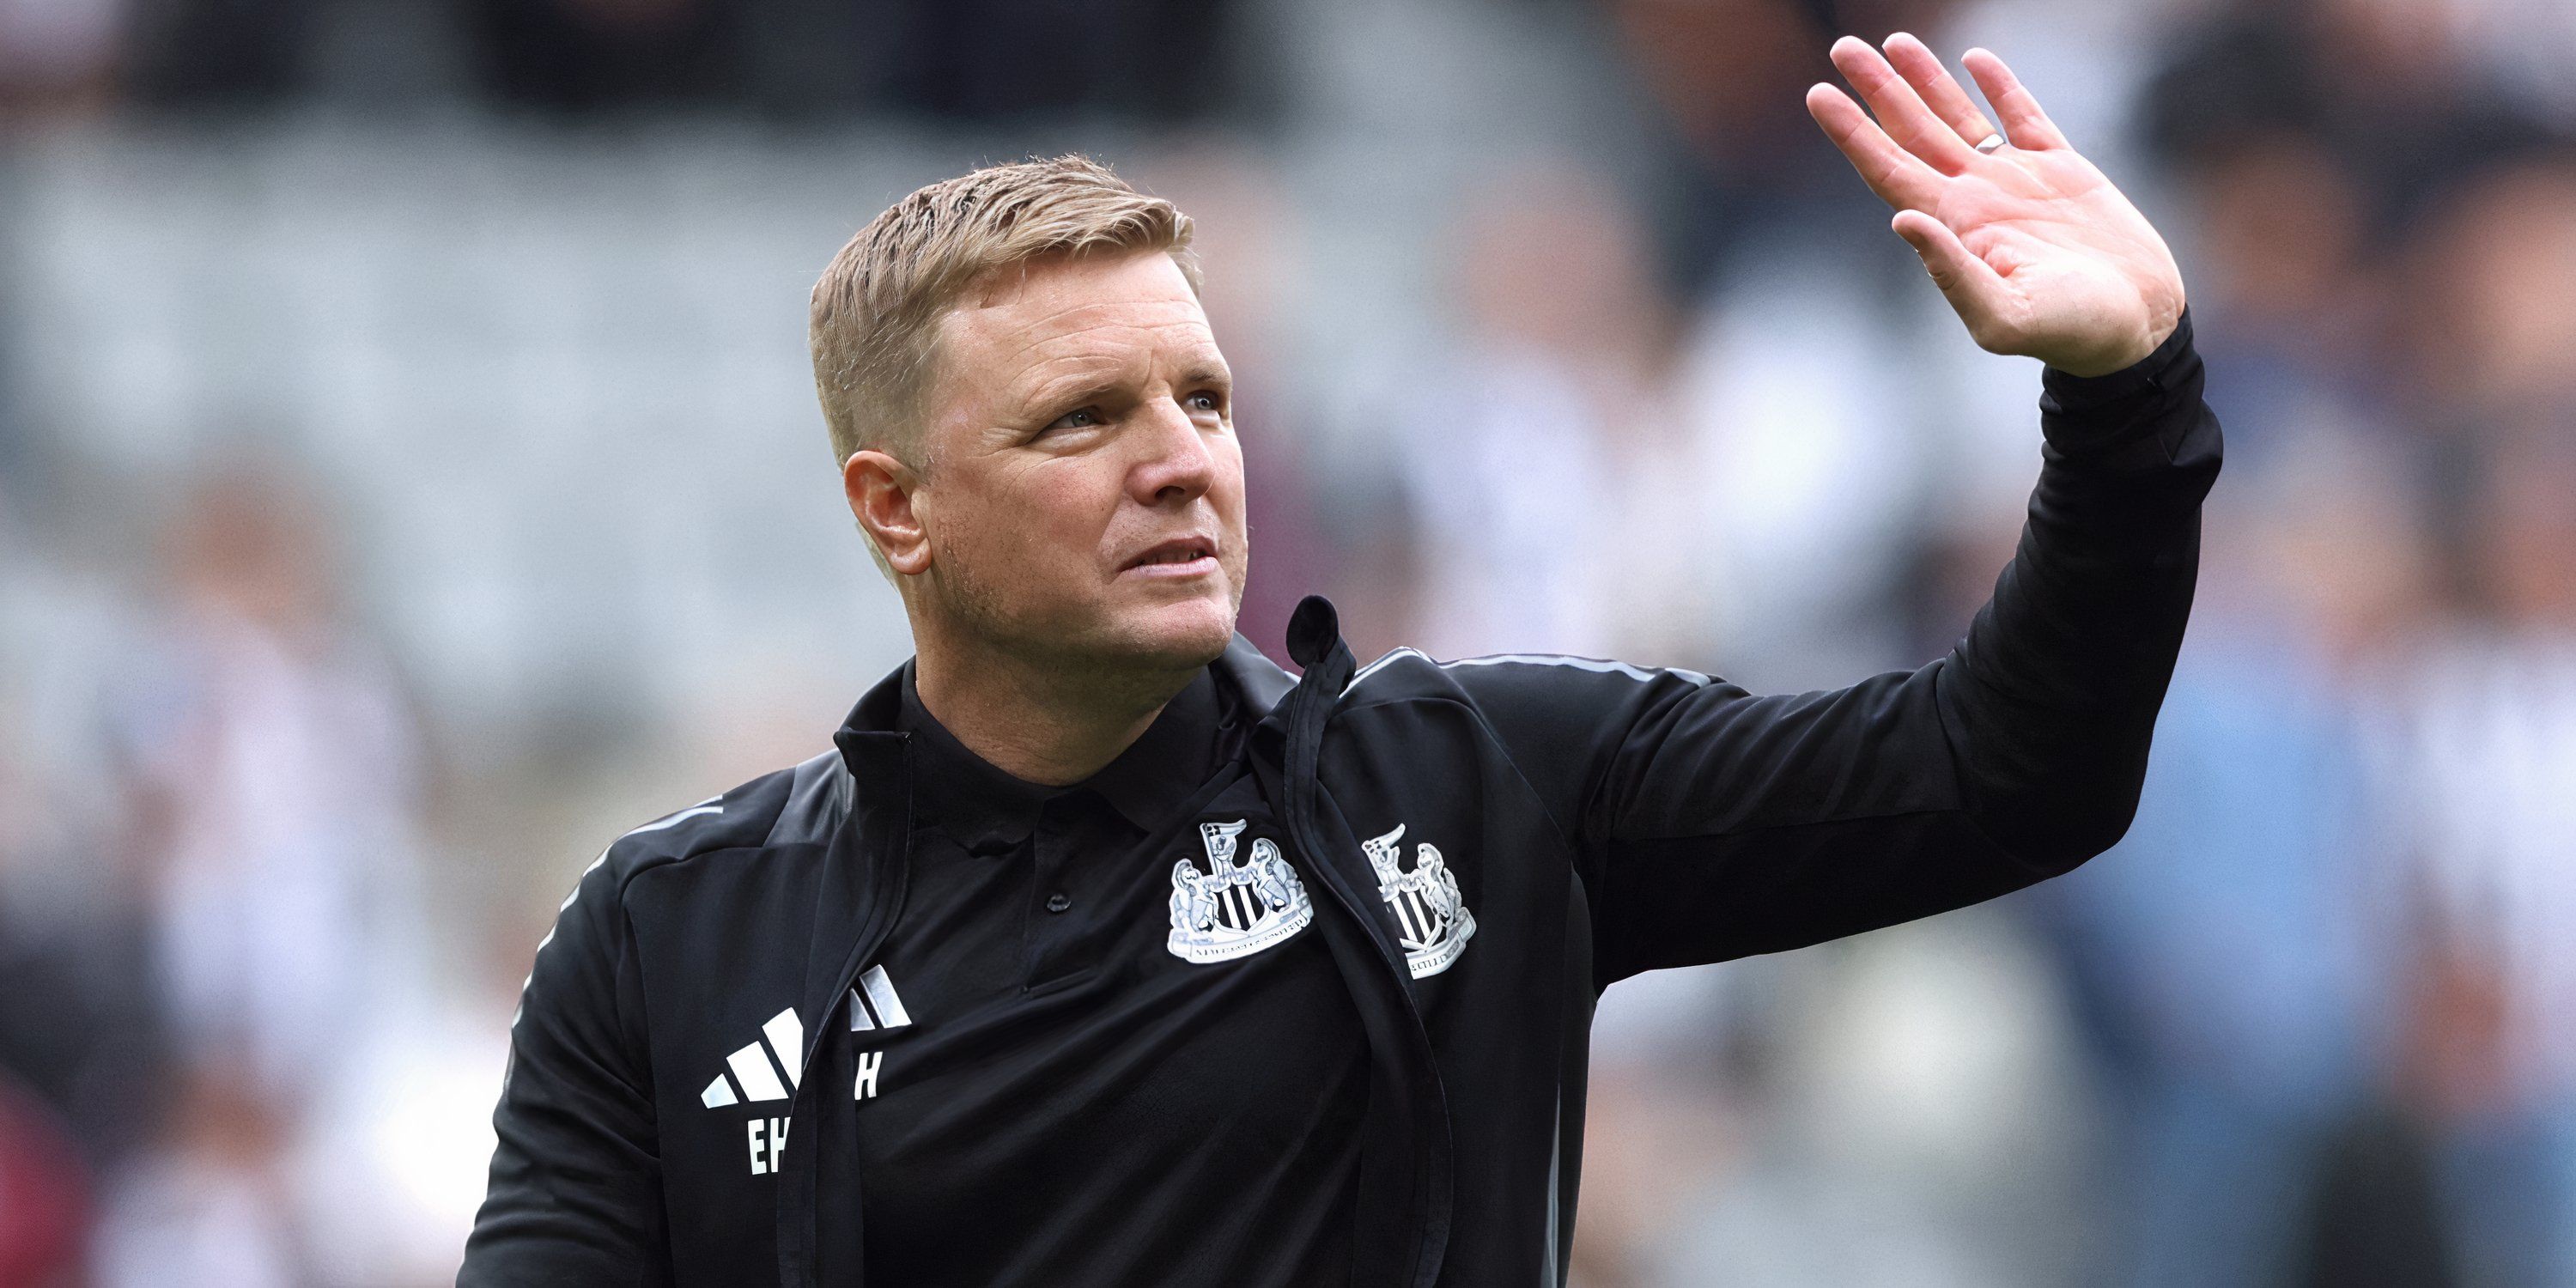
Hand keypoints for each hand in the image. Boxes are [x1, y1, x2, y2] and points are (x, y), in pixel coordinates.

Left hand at [1806, 34, 2184, 376]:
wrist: (2136, 326)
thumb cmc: (2069, 332)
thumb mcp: (2003, 315)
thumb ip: (1951, 273)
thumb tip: (1902, 219)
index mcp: (1953, 227)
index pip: (1887, 169)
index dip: (1852, 132)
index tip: (1818, 94)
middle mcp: (1973, 197)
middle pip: (1911, 132)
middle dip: (1877, 90)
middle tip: (1843, 48)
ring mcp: (2015, 180)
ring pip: (1958, 116)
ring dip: (1925, 80)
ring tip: (1895, 41)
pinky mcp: (2061, 169)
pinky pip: (2022, 116)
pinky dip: (1999, 85)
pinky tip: (1975, 59)